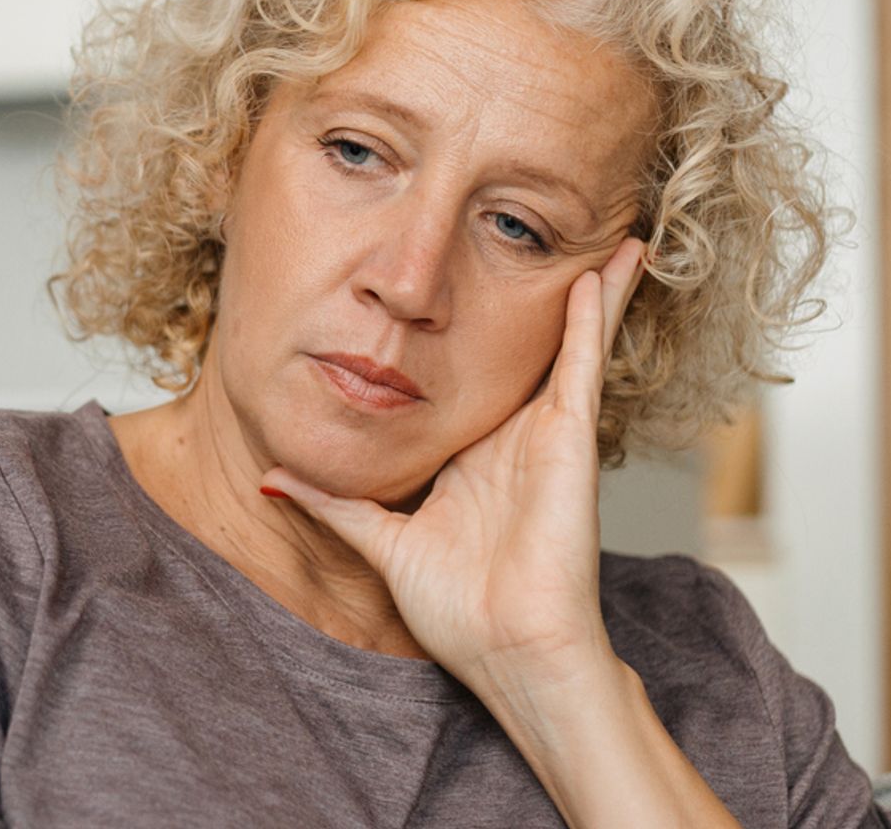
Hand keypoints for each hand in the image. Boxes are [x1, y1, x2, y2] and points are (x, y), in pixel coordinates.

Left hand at [260, 235, 647, 693]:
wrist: (509, 651)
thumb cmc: (463, 613)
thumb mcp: (381, 542)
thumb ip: (334, 504)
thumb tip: (273, 479)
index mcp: (476, 454)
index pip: (482, 375)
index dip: (486, 331)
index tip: (481, 283)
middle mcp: (515, 436)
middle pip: (539, 348)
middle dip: (558, 297)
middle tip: (572, 241)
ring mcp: (547, 435)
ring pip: (575, 346)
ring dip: (596, 292)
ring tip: (618, 239)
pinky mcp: (569, 442)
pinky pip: (580, 368)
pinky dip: (590, 321)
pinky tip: (599, 276)